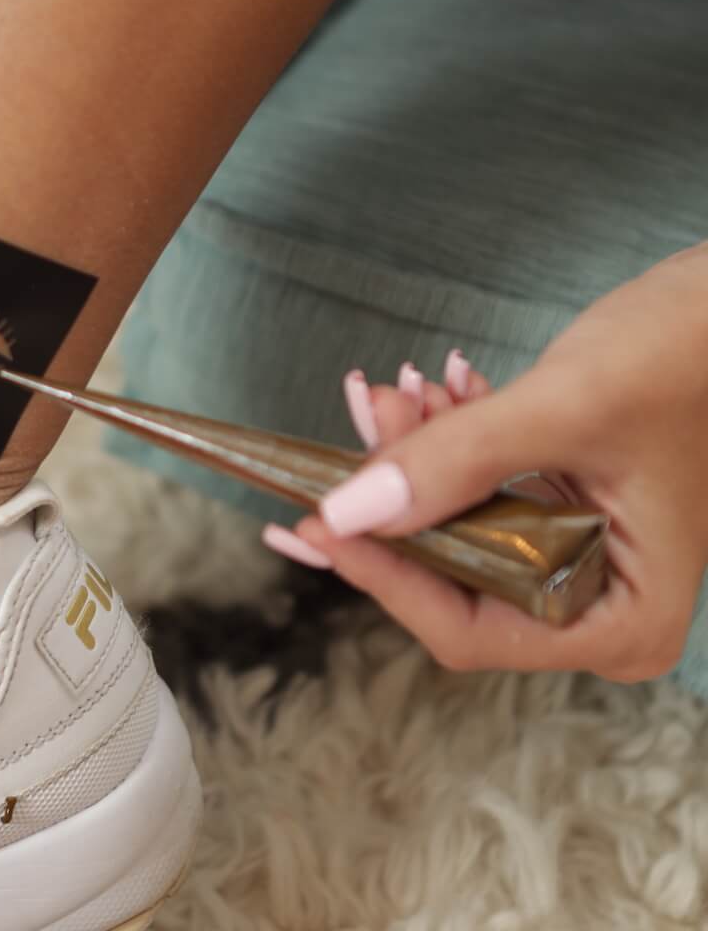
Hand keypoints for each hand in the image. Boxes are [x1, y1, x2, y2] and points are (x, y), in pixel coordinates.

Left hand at [264, 246, 707, 681]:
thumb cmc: (686, 355)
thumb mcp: (565, 408)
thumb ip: (455, 462)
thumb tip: (349, 512)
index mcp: (621, 622)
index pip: (468, 628)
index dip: (383, 577)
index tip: (313, 523)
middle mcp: (596, 610)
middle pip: (451, 577)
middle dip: (396, 497)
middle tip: (370, 414)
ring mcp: (575, 563)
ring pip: (453, 529)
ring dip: (414, 458)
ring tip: (399, 391)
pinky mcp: (558, 517)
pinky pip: (475, 494)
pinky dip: (445, 443)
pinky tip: (435, 390)